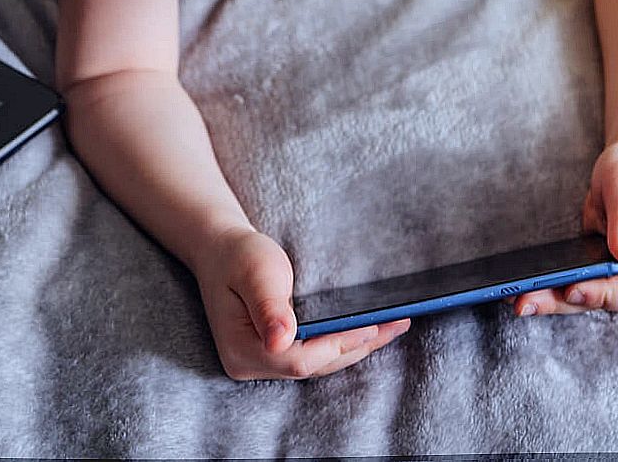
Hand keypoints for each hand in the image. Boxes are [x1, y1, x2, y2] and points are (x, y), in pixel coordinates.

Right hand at [193, 227, 410, 379]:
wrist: (220, 250)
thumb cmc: (238, 256)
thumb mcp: (256, 272)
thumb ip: (269, 306)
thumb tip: (280, 341)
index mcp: (243, 350)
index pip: (300, 360)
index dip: (338, 345)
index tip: (372, 326)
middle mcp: (251, 365)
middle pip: (315, 366)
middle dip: (357, 345)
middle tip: (398, 323)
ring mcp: (263, 363)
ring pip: (319, 363)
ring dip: (356, 345)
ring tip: (394, 325)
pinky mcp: (275, 354)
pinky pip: (314, 354)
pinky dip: (341, 342)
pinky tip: (367, 329)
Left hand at [507, 141, 617, 317]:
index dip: (604, 296)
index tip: (572, 287)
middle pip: (607, 304)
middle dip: (566, 303)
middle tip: (525, 301)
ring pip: (588, 300)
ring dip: (553, 301)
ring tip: (518, 299)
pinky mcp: (603, 274)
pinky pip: (580, 287)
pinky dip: (554, 289)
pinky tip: (529, 288)